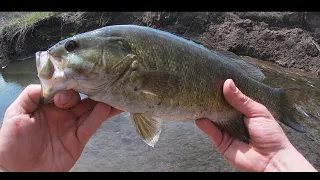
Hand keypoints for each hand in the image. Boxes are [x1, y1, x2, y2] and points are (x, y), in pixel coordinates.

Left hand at [0, 84, 121, 171]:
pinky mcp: (79, 139)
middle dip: (91, 89)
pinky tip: (107, 107)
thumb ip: (29, 96)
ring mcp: (72, 126)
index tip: (70, 83)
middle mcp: (63, 113)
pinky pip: (91, 125)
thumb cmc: (13, 143)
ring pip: (90, 110)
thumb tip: (49, 84)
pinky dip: (99, 116)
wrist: (20, 171)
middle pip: (81, 98)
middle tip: (101, 80)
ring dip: (102, 101)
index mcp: (48, 105)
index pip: (64, 90)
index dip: (69, 85)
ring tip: (113, 91)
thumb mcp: (15, 114)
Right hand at [196, 79, 316, 171]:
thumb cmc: (270, 135)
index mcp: (244, 110)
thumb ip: (241, 100)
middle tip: (203, 87)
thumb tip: (227, 83)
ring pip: (213, 118)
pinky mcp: (221, 141)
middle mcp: (233, 118)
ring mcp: (226, 129)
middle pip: (219, 106)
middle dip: (212, 98)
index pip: (231, 97)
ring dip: (206, 110)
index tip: (214, 78)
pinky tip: (200, 117)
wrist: (271, 160)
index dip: (224, 89)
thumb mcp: (258, 112)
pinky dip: (204, 125)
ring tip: (198, 99)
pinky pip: (211, 131)